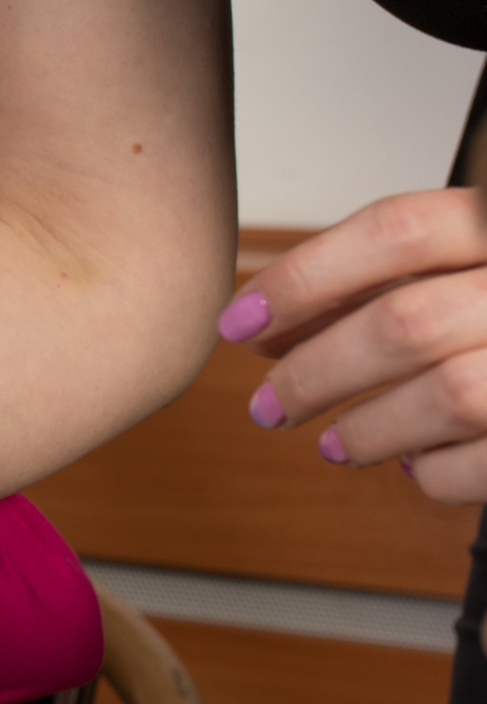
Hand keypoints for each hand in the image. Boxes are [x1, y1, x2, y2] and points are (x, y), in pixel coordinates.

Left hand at [227, 188, 486, 500]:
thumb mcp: (468, 267)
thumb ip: (391, 279)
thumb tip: (267, 323)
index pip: (399, 230)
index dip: (304, 278)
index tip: (239, 322)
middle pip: (406, 323)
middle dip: (317, 373)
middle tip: (268, 406)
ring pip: (448, 397)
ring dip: (369, 430)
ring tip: (337, 443)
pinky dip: (438, 474)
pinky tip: (420, 467)